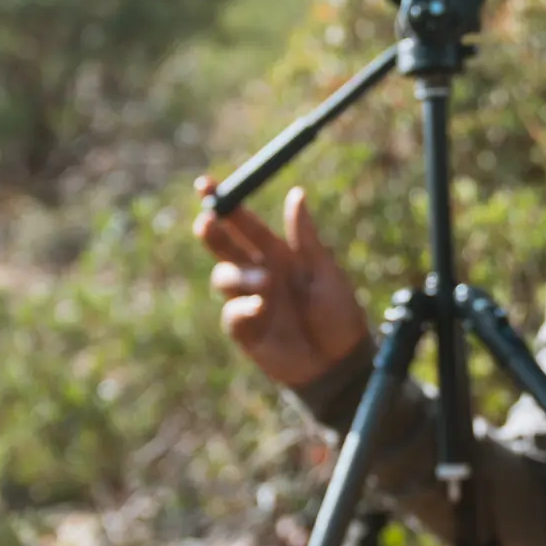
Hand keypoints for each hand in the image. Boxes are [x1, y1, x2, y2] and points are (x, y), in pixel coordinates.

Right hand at [193, 176, 370, 389]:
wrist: (339, 361)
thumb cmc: (337, 313)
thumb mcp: (324, 271)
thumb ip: (305, 237)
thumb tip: (297, 193)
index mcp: (277, 253)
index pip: (243, 223)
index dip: (224, 202)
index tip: (206, 184)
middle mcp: (258, 272)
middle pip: (223, 245)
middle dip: (211, 230)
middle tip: (207, 220)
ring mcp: (248, 300)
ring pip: (225, 276)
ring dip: (241, 276)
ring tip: (267, 285)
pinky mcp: (244, 329)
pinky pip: (232, 312)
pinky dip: (244, 308)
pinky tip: (263, 311)